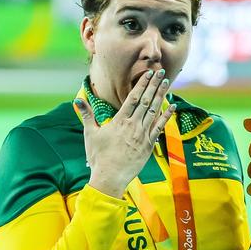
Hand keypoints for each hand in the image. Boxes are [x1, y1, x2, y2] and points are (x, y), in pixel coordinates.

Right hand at [74, 70, 174, 198]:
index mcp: (119, 121)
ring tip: (167, 83)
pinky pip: (159, 127)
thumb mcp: (90, 134)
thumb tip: (77, 100)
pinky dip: (166, 116)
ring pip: (154, 111)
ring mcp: (142, 135)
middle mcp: (132, 125)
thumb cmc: (98, 157)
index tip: (149, 73)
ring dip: (161, 96)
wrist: (110, 177)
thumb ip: (87, 115)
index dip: (142, 84)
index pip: (133, 97)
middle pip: (146, 101)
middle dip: (154, 85)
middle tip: (161, 72)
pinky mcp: (148, 146)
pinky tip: (172, 106)